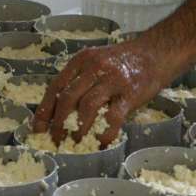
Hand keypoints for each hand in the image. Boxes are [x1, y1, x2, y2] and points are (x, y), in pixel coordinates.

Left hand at [33, 41, 173, 146]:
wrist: (157, 52)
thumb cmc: (125, 61)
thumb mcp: (97, 62)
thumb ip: (81, 80)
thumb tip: (61, 112)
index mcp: (81, 61)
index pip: (56, 87)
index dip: (45, 110)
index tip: (38, 128)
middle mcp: (94, 68)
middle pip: (67, 98)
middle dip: (58, 123)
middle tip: (56, 140)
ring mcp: (113, 80)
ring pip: (87, 108)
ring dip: (78, 129)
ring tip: (76, 142)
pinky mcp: (130, 93)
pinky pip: (113, 117)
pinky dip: (105, 133)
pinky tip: (101, 142)